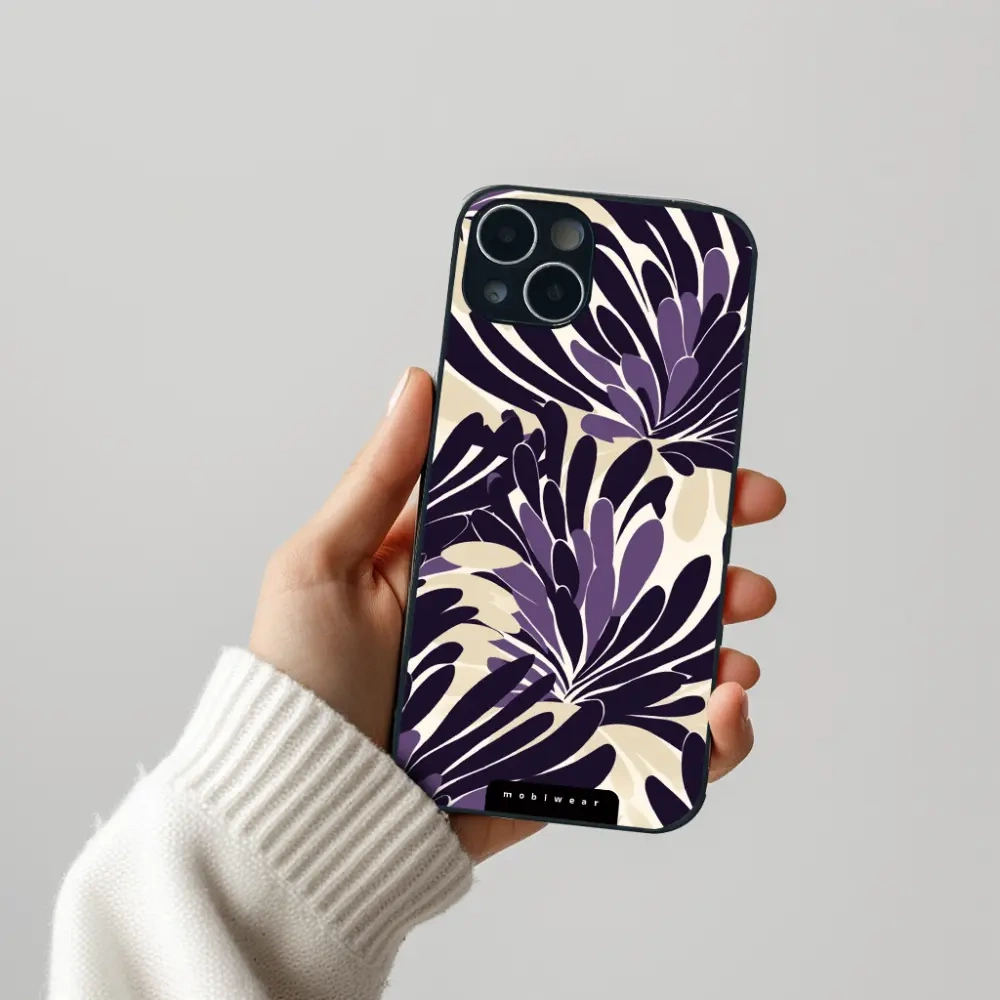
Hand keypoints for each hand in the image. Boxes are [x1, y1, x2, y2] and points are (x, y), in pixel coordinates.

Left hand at [249, 367, 785, 860]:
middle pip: (632, 566)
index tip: (690, 438)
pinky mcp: (571, 757)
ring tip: (748, 605)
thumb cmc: (301, 687)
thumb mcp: (324, 565)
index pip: (569, 500)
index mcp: (478, 562)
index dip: (630, 467)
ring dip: (721, 621)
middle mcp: (526, 618)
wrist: (306, 815)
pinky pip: (659, 742)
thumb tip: (417, 381)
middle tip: (753, 507)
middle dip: (703, 536)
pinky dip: (710, 731)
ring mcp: (556, 685)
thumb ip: (376, 480)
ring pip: (661, 646)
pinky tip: (725, 705)